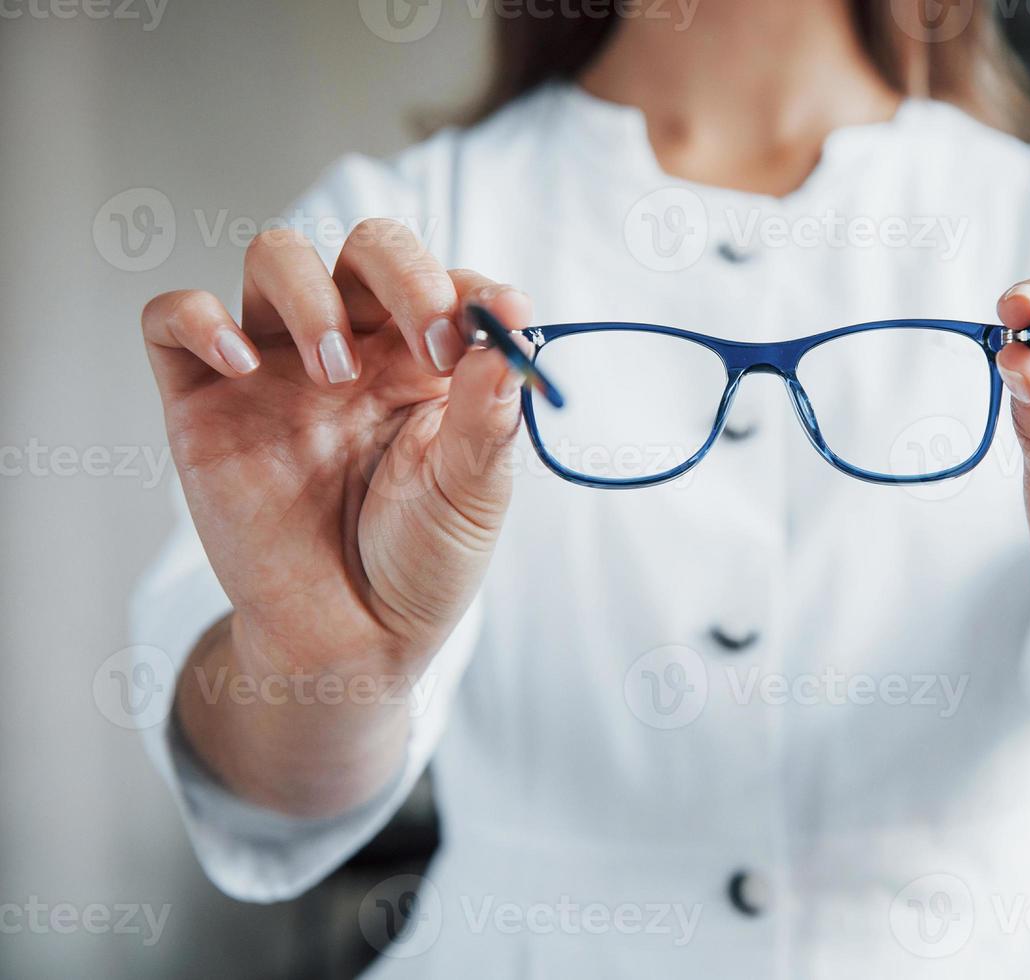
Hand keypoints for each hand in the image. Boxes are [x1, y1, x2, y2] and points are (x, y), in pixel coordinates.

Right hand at [142, 220, 529, 682]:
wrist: (350, 641)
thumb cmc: (419, 562)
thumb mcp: (473, 494)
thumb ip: (490, 416)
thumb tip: (511, 340)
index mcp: (426, 362)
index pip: (448, 283)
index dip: (474, 290)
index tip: (503, 322)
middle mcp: (355, 350)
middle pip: (368, 249)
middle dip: (404, 274)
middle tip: (429, 339)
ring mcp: (277, 369)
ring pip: (275, 257)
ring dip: (310, 295)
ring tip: (333, 371)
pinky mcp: (205, 401)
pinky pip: (173, 321)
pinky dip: (200, 320)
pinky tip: (242, 365)